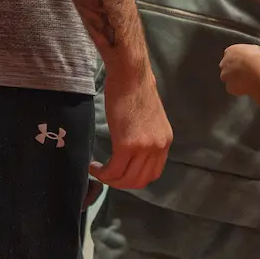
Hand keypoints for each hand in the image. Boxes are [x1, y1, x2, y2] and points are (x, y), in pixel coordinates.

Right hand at [95, 68, 169, 189]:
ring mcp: (143, 147)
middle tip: (106, 176)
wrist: (131, 75)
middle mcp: (158, 147)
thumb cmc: (136, 89)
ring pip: (126, 179)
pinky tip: (94, 167)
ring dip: (110, 180)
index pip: (154, 172)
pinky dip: (102, 173)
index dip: (135, 178)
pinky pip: (113, 170)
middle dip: (121, 183)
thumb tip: (134, 146)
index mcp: (165, 141)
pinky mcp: (126, 145)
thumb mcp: (149, 118)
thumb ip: (145, 135)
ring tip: (98, 172)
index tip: (121, 173)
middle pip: (140, 180)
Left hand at [220, 43, 259, 98]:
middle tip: (244, 72)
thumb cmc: (256, 58)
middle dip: (233, 70)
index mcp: (230, 51)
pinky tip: (246, 87)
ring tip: (246, 81)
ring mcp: (225, 76)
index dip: (237, 60)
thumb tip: (251, 54)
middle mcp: (224, 63)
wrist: (256, 72)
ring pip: (228, 78)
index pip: (229, 55)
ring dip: (235, 80)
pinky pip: (233, 88)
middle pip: (226, 67)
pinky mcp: (228, 86)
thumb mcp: (255, 49)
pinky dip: (238, 88)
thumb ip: (248, 51)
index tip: (243, 63)